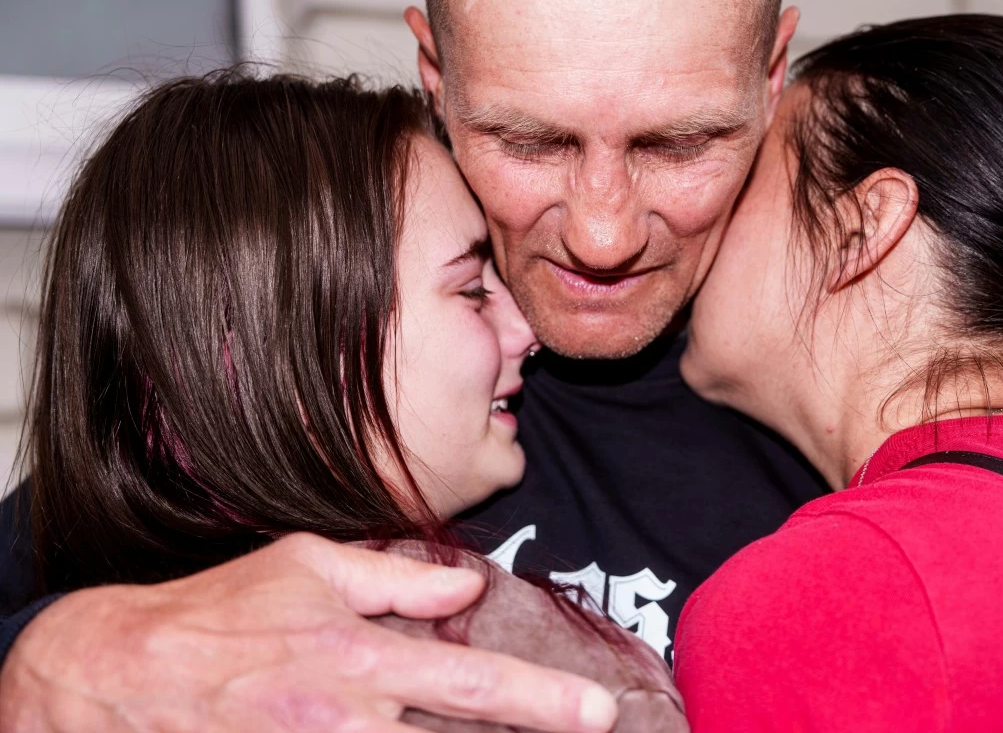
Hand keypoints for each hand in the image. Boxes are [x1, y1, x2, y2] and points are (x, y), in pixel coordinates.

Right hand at [0, 533, 616, 731]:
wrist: (121, 674)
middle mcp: (350, 724)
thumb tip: (466, 588)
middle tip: (588, 731)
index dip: (545, 703)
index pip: (474, 686)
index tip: (599, 712)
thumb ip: (397, 579)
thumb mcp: (308, 566)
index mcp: (362, 660)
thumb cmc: (219, 613)